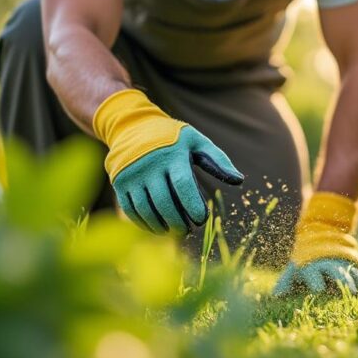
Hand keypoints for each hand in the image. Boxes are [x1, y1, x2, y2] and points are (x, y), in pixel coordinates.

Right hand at [93, 89, 243, 233]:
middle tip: (188, 230)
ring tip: (174, 231)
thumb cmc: (172, 138)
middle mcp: (149, 165)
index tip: (201, 219)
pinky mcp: (119, 183)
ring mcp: (131, 175)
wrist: (132, 126)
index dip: (193, 205)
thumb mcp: (196, 141)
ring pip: (147, 209)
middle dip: (178, 221)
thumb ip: (218, 160)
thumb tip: (239, 180)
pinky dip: (144, 223)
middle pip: (164, 202)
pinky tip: (157, 228)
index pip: (183, 185)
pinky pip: (131, 210)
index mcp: (171, 154)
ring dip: (161, 226)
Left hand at [272, 191, 357, 296]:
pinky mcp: (355, 270)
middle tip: (350, 291)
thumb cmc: (304, 259)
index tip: (317, 291)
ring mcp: (345, 267)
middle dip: (344, 282)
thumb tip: (275, 297)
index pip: (314, 274)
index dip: (314, 282)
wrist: (321, 236)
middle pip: (338, 274)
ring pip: (355, 275)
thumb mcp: (292, 268)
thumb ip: (284, 283)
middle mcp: (331, 266)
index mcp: (313, 266)